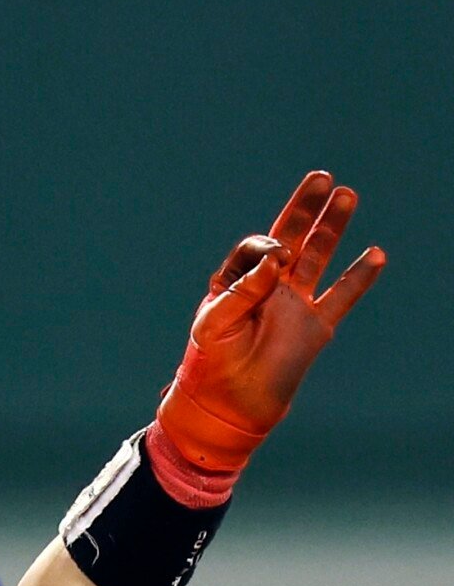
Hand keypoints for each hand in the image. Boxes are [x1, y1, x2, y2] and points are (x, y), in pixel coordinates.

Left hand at [156, 170, 385, 471]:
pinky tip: (374, 255)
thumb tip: (277, 258)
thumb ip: (242, 290)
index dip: (269, 246)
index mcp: (238, 282)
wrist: (228, 406)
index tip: (277, 260)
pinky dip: (359, 277)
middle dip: (305, 208)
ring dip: (332, 228)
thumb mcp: (214, 324)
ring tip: (347, 195)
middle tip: (322, 178)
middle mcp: (268, 287)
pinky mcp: (316, 326)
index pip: (258, 248)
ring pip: (318, 257)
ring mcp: (294, 304)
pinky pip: (342, 296)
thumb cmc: (211, 364)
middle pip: (291, 238)